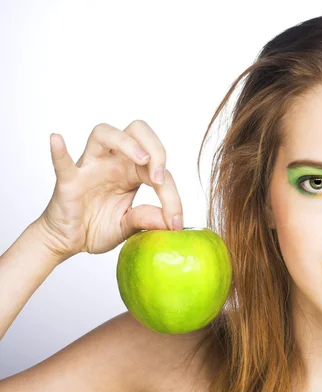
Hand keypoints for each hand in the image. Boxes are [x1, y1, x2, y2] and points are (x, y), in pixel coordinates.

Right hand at [36, 120, 183, 259]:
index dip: (172, 196)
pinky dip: (60, 151)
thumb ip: (147, 220)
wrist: (67, 241)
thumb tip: (172, 223)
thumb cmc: (97, 227)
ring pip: (104, 134)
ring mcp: (90, 168)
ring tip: (142, 159)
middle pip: (137, 131)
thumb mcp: (128, 227)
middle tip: (159, 178)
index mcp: (133, 172)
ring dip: (126, 142)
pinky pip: (63, 162)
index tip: (176, 222)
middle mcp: (114, 163)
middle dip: (156, 148)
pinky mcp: (69, 181)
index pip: (159, 171)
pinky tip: (58, 139)